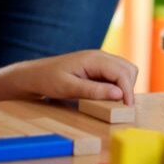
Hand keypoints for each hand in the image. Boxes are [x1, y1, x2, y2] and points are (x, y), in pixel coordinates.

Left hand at [11, 51, 138, 104]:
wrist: (34, 75)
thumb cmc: (48, 80)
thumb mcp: (69, 88)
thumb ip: (94, 91)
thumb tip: (119, 94)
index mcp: (93, 59)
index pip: (121, 72)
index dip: (128, 91)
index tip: (127, 108)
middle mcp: (99, 56)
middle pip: (128, 69)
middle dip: (128, 87)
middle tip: (121, 106)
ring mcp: (99, 60)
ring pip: (125, 70)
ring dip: (125, 85)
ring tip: (115, 101)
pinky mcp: (97, 67)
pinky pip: (116, 73)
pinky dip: (118, 84)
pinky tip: (108, 95)